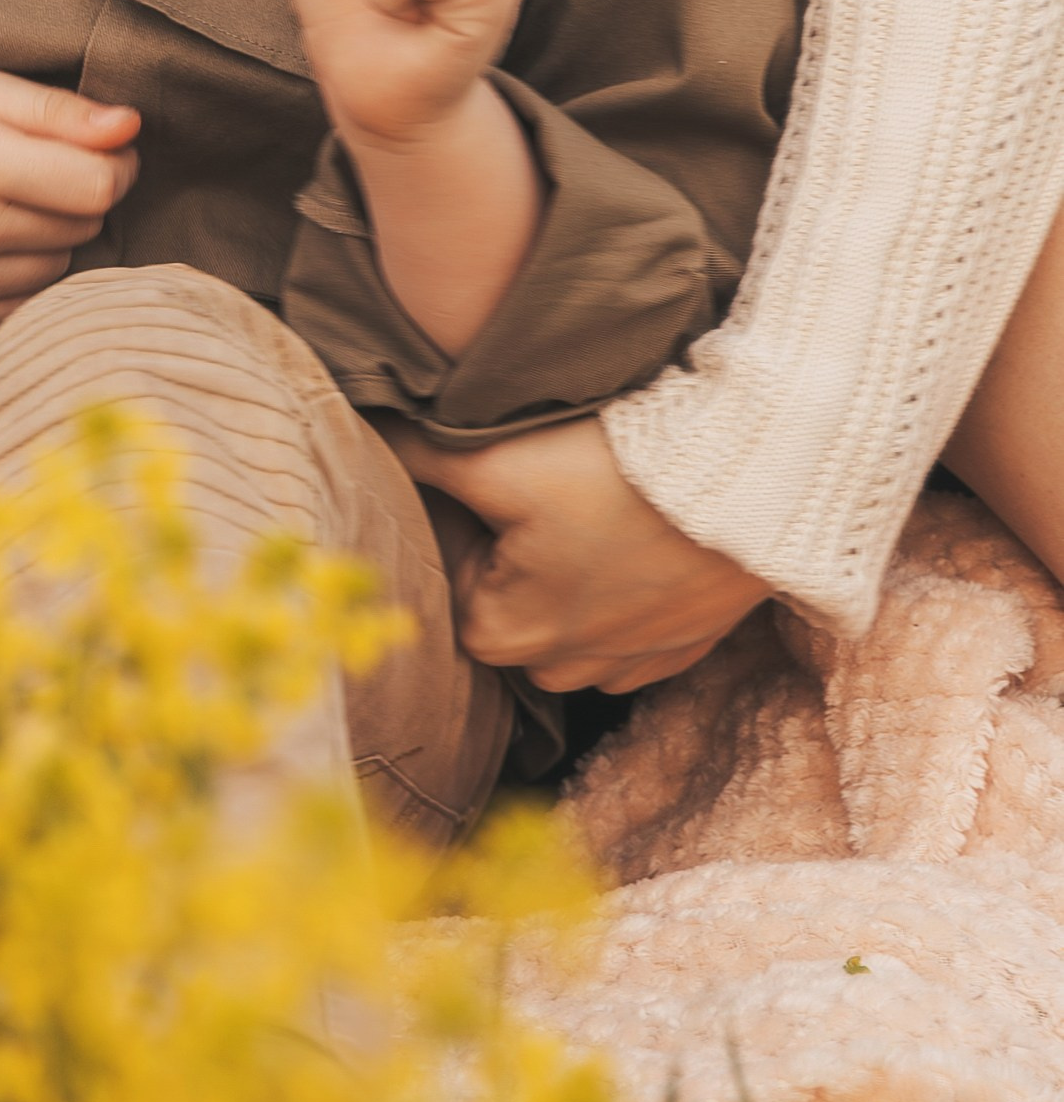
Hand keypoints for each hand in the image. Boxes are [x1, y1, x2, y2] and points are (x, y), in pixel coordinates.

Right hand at [0, 72, 139, 342]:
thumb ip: (53, 108)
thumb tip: (132, 128)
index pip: (100, 185)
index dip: (113, 162)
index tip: (98, 145)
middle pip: (85, 228)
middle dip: (75, 194)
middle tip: (23, 164)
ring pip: (58, 268)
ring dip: (47, 236)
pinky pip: (22, 304)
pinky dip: (15, 273)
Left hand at [389, 414, 767, 691]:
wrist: (743, 489)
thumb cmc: (608, 477)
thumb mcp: (492, 458)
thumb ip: (414, 453)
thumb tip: (358, 430)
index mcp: (500, 636)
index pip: (453, 573)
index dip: (471, 517)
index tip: (503, 476)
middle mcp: (562, 671)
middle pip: (510, 599)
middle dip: (518, 548)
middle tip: (552, 486)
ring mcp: (630, 664)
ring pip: (571, 615)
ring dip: (574, 569)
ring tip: (599, 505)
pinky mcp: (684, 646)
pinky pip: (631, 621)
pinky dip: (628, 583)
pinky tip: (642, 533)